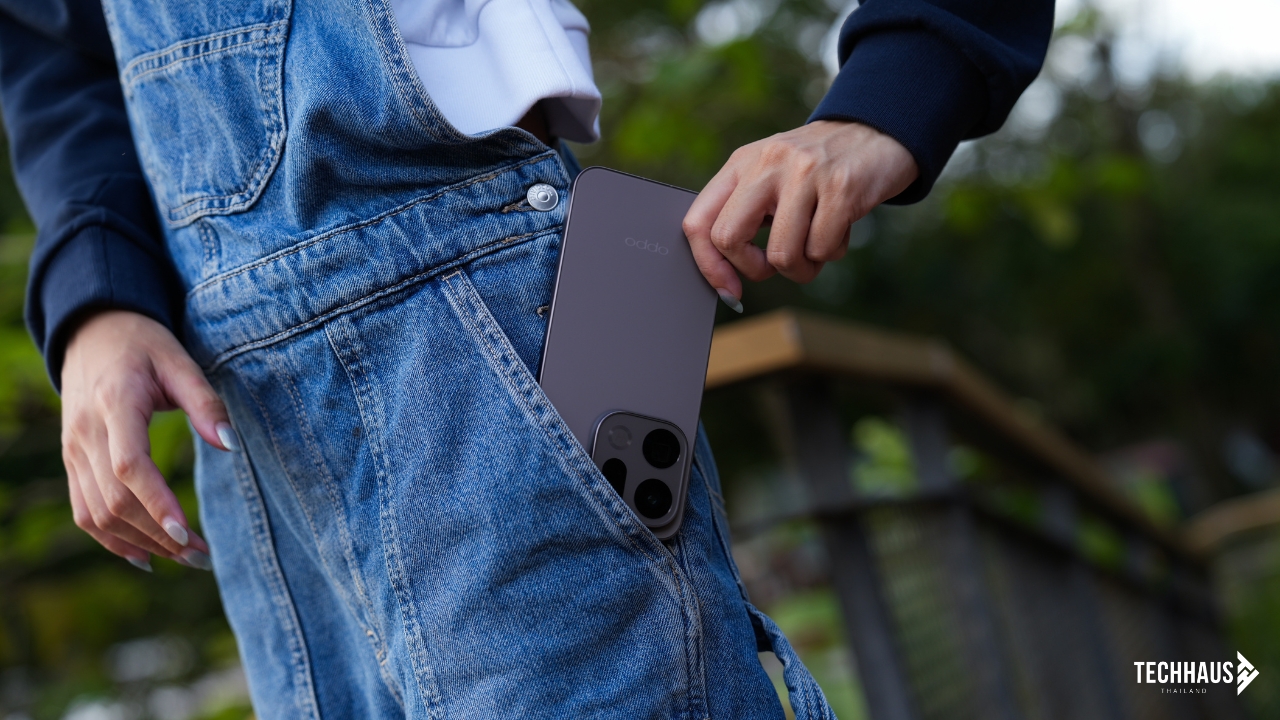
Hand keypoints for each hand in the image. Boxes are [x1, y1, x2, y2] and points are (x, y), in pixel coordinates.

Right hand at [61, 310, 235, 570]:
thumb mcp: (180, 361)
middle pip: (115, 500)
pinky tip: (145, 556)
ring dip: (140, 543)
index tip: (186, 532)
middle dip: (159, 534)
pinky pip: (84, 511)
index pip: (129, 465)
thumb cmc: (144, 345)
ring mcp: (73, 450)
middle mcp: (86, 433)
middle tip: (202, 556)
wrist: (92, 332)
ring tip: (184, 558)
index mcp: (115, 404)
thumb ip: (206, 403)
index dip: (156, 503)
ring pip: (97, 514)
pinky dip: (111, 539)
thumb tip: (232, 446)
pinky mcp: (71, 461)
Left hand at [683, 120, 917, 307]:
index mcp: (741, 163)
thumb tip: (722, 275)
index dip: (708, 265)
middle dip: (753, 269)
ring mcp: (804, 173)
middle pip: (728, 239)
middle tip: (775, 265)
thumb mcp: (770, 177)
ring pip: (781, 255)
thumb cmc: (817, 170)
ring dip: (801, 268)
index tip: (728, 289)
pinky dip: (832, 252)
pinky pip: (822, 249)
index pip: (698, 221)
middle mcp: (766, 163)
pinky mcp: (841, 187)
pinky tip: (840, 227)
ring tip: (816, 247)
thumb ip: (743, 213)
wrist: (877, 132)